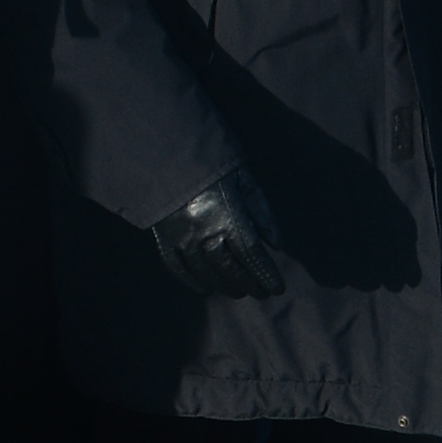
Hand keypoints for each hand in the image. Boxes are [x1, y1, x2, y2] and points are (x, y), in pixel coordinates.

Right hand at [148, 167, 287, 300]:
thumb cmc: (211, 161)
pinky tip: (205, 290)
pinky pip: (177, 268)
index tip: (278, 288)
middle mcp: (204, 231)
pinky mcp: (163, 237)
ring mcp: (182, 237)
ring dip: (225, 285)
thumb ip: (261, 210)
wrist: (164, 149)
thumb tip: (276, 244)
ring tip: (239, 291)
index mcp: (227, 214)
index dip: (266, 274)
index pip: (252, 254)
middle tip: (261, 293)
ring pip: (206, 272)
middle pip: (231, 267)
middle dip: (249, 283)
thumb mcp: (243, 177)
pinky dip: (192, 282)